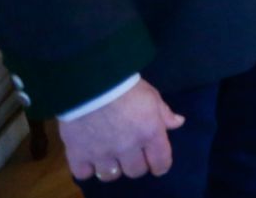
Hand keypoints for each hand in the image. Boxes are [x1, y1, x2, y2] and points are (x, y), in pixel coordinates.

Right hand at [58, 79, 183, 181]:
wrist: (89, 81)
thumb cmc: (124, 85)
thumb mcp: (151, 95)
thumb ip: (164, 113)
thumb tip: (178, 123)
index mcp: (150, 133)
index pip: (161, 162)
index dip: (160, 165)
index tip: (156, 163)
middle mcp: (128, 147)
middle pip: (136, 171)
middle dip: (135, 164)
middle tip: (130, 154)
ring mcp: (102, 153)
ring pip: (111, 175)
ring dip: (112, 167)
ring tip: (108, 157)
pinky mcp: (78, 153)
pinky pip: (84, 173)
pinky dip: (86, 168)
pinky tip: (87, 158)